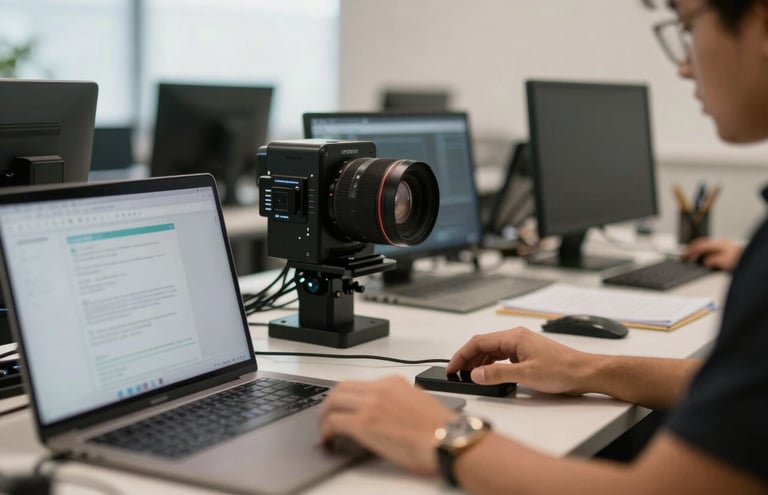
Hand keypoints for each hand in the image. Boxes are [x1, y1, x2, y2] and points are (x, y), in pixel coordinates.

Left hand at [319, 376, 455, 474]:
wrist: (449, 440)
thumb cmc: (441, 430)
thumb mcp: (418, 404)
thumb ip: (400, 402)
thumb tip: (387, 414)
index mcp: (394, 383)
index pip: (361, 384)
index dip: (348, 397)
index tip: (345, 407)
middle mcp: (380, 389)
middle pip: (342, 388)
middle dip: (331, 403)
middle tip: (328, 417)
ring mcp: (370, 404)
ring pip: (333, 401)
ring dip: (325, 415)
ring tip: (325, 429)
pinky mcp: (364, 424)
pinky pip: (333, 421)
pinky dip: (326, 430)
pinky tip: (329, 439)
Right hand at [446, 327, 593, 394]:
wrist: (585, 373)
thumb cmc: (562, 370)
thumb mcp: (526, 375)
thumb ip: (497, 374)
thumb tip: (475, 374)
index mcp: (514, 337)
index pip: (479, 342)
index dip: (462, 355)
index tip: (452, 367)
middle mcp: (517, 337)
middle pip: (484, 345)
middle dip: (468, 359)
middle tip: (457, 373)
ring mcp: (522, 345)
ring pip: (493, 350)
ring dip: (479, 362)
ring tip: (470, 376)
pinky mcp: (528, 354)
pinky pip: (503, 356)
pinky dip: (492, 364)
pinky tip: (490, 374)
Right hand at [682, 238, 742, 270]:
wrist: (749, 256)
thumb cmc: (739, 259)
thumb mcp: (725, 261)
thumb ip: (714, 261)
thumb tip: (706, 262)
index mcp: (718, 245)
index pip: (700, 246)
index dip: (692, 251)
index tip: (685, 256)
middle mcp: (719, 242)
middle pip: (701, 243)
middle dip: (691, 248)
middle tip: (684, 254)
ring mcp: (721, 244)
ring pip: (705, 244)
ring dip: (696, 248)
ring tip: (690, 254)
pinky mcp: (724, 247)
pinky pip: (709, 246)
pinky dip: (702, 249)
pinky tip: (702, 254)